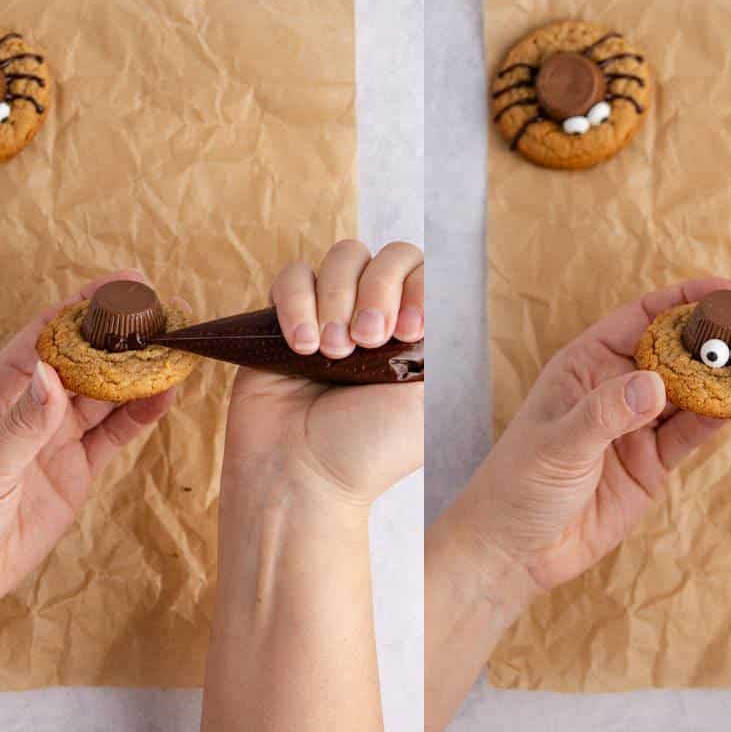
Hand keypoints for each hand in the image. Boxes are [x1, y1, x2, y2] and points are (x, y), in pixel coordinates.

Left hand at [0, 269, 181, 632]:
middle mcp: (29, 410)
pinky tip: (164, 396)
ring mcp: (54, 442)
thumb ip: (21, 425)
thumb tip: (50, 373)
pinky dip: (139, 417)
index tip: (117, 285)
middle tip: (158, 312)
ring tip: (171, 350)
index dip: (79, 310)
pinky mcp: (75, 474)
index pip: (42, 338)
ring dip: (135, 375)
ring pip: (103, 397)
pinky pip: (112, 437)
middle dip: (117, 337)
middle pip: (81, 362)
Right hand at [223, 239, 423, 509]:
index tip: (411, 330)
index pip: (428, 273)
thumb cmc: (369, 449)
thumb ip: (446, 341)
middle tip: (367, 341)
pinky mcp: (283, 319)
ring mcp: (330, 313)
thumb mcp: (429, 399)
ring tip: (332, 353)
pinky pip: (293, 276)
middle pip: (388, 255)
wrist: (304, 476)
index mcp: (415, 335)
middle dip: (379, 290)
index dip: (420, 287)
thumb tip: (447, 289)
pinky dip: (297, 304)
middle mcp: (375, 318)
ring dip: (338, 301)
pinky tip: (302, 347)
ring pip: (342, 257)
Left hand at [445, 277, 730, 597]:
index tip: (729, 291)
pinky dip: (722, 417)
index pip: (644, 316)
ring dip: (726, 377)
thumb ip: (607, 413)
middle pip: (677, 349)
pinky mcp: (654, 462)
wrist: (516, 551)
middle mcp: (617, 386)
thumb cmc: (519, 486)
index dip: (687, 299)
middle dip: (718, 337)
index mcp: (587, 363)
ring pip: (693, 390)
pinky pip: (694, 432)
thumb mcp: (559, 444)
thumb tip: (656, 385)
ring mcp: (639, 424)